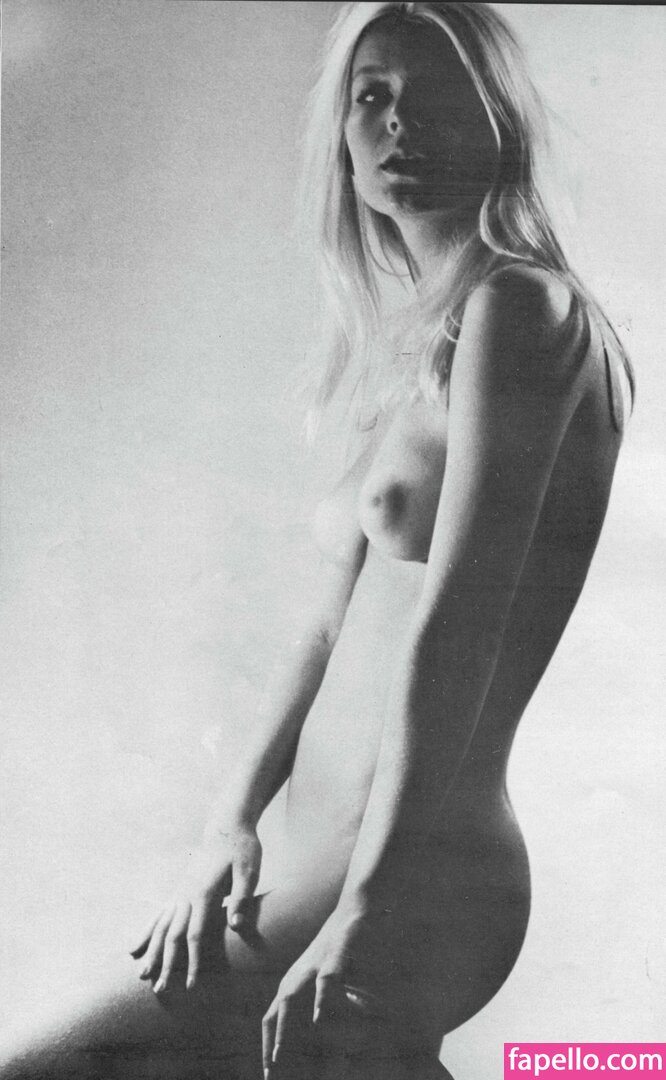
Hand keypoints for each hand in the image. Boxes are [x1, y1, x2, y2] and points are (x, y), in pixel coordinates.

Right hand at [129, 823, 261, 992]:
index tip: (191, 984)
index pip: (195, 934)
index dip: (193, 961)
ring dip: (151, 951)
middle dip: (166, 964)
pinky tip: (135, 946)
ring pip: (160, 926)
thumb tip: (236, 926)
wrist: (227, 826)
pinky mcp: (178, 889)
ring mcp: (179, 891)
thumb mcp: (249, 871)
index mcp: (204, 892)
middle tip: (159, 991)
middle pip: (172, 935)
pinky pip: (158, 914)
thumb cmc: (242, 849)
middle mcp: (186, 894)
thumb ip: (241, 898)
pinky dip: (146, 931)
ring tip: (141, 974)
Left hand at [262, 900, 391, 1075]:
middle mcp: (297, 976)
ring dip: (284, 1029)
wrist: (354, 909)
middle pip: (274, 1013)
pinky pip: (324, 982)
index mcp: (293, 982)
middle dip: (271, 1046)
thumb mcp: (327, 977)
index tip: (267, 1073)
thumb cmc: (339, 946)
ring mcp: (313, 966)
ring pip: (289, 999)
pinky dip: (319, 1001)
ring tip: (279, 1056)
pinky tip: (319, 1018)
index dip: (267, 1045)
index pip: (271, 1018)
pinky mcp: (332, 956)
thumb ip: (324, 1002)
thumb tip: (323, 1026)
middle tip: (270, 1075)